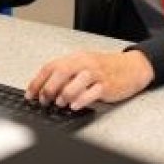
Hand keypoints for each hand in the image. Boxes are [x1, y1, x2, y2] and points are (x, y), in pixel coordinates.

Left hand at [25, 49, 154, 110]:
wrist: (133, 67)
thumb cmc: (107, 68)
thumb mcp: (85, 65)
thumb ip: (68, 74)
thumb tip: (46, 90)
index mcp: (77, 58)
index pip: (52, 66)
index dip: (37, 81)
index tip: (30, 94)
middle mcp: (85, 63)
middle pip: (61, 72)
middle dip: (48, 88)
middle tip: (44, 100)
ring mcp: (97, 74)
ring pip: (75, 82)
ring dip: (64, 94)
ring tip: (60, 103)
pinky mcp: (107, 85)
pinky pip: (91, 92)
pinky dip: (81, 100)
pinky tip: (75, 106)